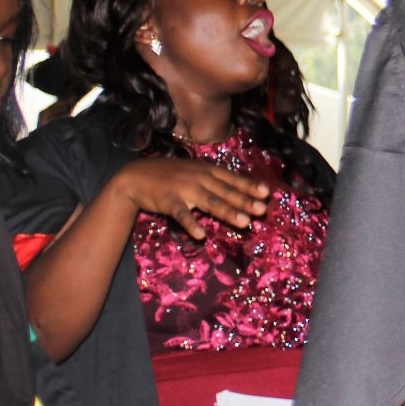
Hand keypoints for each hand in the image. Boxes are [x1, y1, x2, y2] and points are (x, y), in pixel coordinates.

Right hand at [110, 157, 269, 241]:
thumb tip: (238, 189)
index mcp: (206, 170)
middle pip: (226, 192)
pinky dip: (191, 224)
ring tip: (245, 222)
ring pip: (210, 202)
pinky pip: (182, 214)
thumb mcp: (195, 172)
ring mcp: (184, 189)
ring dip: (228, 212)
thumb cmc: (171, 175)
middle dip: (246, 201)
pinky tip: (201, 235)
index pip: (232, 179)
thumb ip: (214, 180)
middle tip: (263, 210)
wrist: (137, 176)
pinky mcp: (169, 201)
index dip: (250, 186)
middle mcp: (198, 178)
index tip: (267, 193)